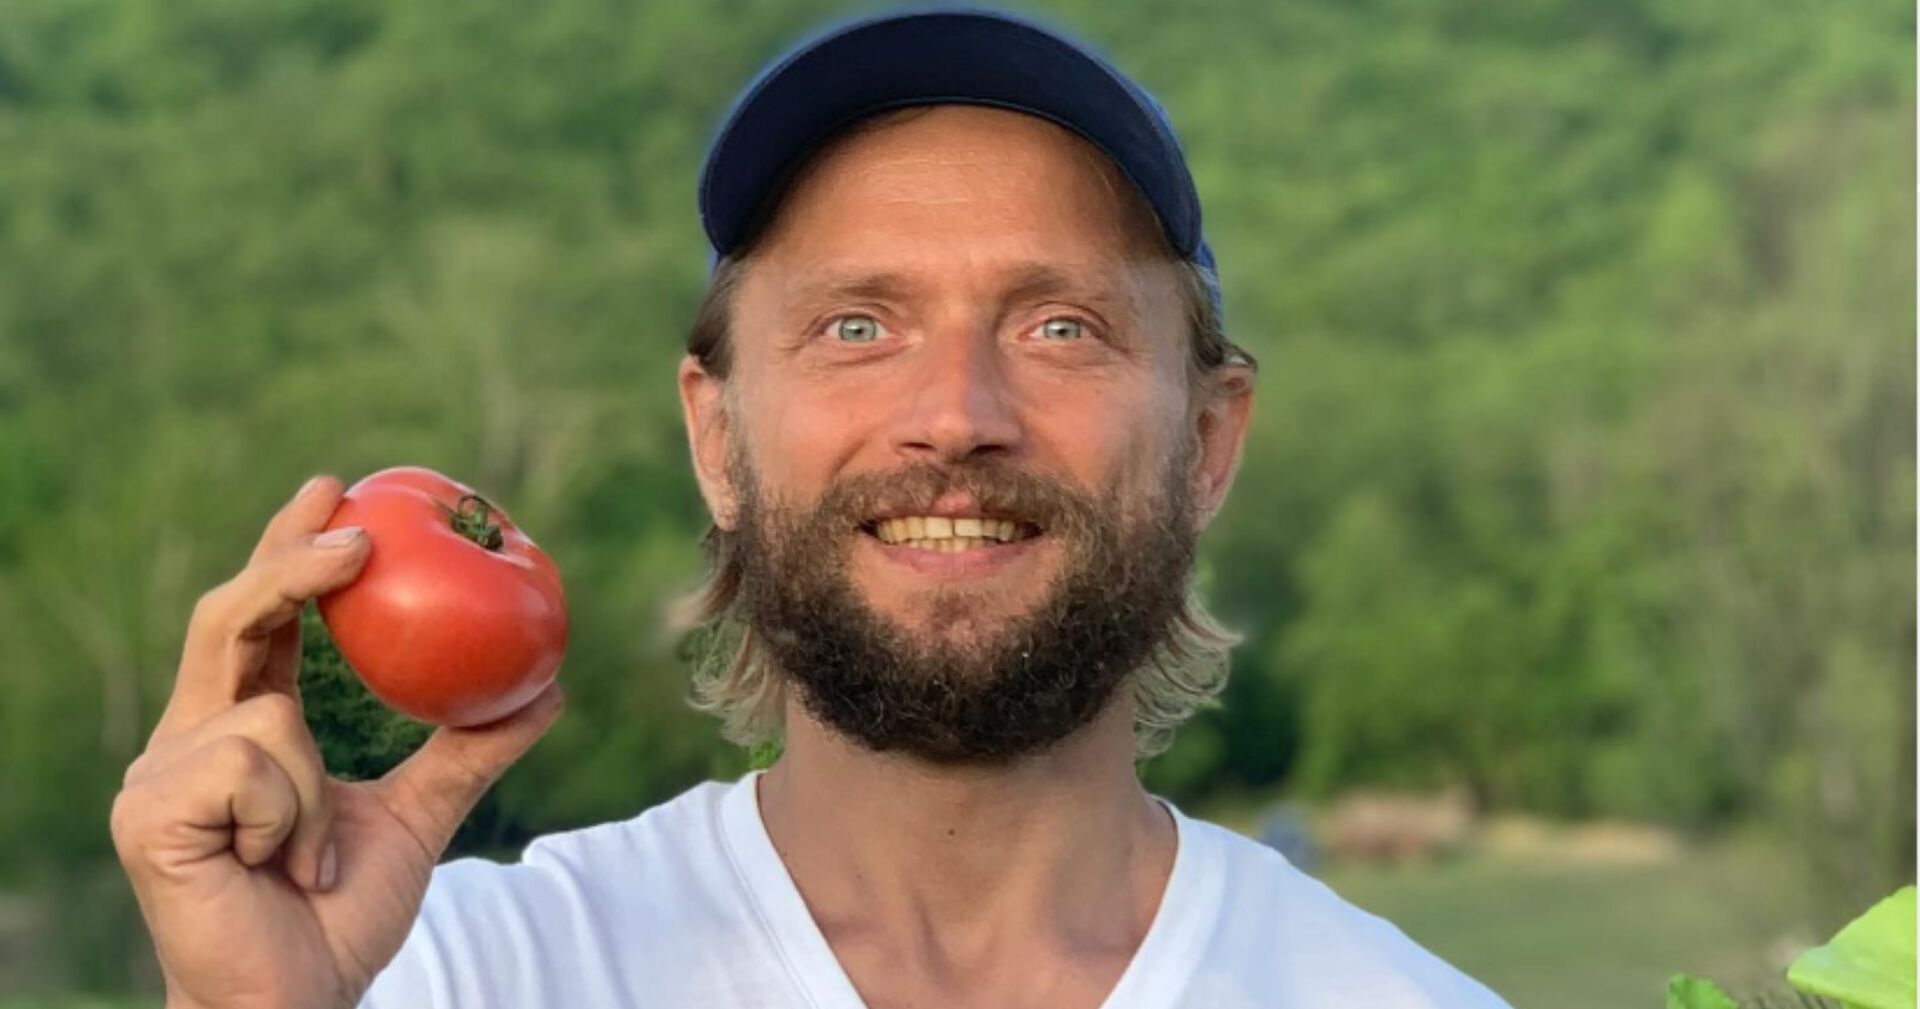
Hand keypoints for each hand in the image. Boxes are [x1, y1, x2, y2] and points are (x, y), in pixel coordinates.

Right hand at [109, 476, 563, 1008]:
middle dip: (290, 566)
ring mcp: (157, 775)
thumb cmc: (340, 915)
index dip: (289, 550)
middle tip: (354, 538)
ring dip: (318, 790)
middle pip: (231, 619)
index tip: (336, 490)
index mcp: (238, 729)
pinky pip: (257, 764)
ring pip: (272, 712)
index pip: (262, 621)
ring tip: (307, 858)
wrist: (303, 999)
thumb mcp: (423, 816)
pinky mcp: (145, 811)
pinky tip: (274, 868)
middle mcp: (187, 739)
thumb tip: (550, 689)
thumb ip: (471, 750)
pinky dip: (295, 818)